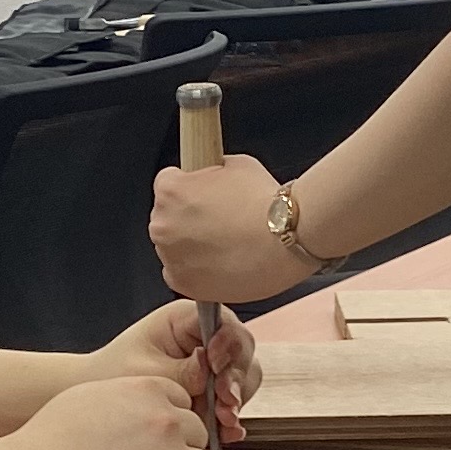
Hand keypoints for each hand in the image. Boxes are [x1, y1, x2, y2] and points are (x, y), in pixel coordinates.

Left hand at [94, 299, 263, 443]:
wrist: (102, 398)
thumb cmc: (116, 374)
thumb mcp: (148, 372)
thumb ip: (183, 371)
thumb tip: (211, 368)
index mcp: (187, 319)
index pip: (224, 325)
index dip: (228, 345)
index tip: (216, 365)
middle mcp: (206, 337)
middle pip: (241, 353)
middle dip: (236, 379)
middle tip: (224, 400)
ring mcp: (213, 364)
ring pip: (243, 378)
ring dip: (235, 401)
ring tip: (223, 420)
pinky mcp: (213, 389)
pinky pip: (234, 402)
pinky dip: (231, 418)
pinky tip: (226, 431)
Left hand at [153, 152, 318, 304]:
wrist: (288, 239)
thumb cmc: (266, 204)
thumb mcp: (237, 164)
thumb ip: (212, 170)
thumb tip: (212, 173)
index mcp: (170, 191)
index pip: (167, 182)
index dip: (190, 185)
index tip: (204, 193)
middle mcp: (162, 224)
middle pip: (167, 216)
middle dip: (188, 216)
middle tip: (220, 220)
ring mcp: (171, 257)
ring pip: (173, 246)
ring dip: (191, 244)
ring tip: (226, 243)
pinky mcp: (184, 284)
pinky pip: (180, 274)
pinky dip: (195, 270)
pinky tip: (220, 261)